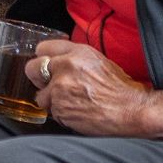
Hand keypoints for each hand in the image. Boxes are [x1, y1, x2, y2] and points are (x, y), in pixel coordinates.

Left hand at [29, 38, 152, 135]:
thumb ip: (75, 59)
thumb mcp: (98, 61)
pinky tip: (76, 112)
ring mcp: (60, 88)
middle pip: (32, 68)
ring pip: (41, 96)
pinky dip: (61, 114)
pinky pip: (51, 112)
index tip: (44, 65)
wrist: (130, 110)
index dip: (43, 58)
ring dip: (52, 101)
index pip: (43, 48)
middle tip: (47, 85)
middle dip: (37, 78)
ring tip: (71, 103)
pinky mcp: (60, 108)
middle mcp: (65, 67)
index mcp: (77, 52)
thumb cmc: (120, 88)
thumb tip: (58, 62)